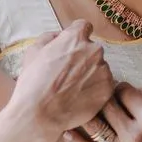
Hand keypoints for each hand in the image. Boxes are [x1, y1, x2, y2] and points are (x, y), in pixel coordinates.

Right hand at [9, 20, 113, 136]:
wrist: (40, 114)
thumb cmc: (34, 82)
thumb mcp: (33, 51)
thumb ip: (50, 37)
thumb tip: (59, 36)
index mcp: (76, 37)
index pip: (84, 27)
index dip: (76, 36)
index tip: (72, 46)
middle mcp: (94, 50)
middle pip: (92, 48)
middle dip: (83, 56)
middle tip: (69, 71)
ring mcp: (103, 70)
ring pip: (99, 67)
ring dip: (90, 72)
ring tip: (73, 87)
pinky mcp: (107, 89)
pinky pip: (104, 83)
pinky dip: (95, 88)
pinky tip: (79, 96)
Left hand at [66, 83, 141, 141]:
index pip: (124, 91)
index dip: (121, 86)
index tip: (121, 89)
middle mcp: (133, 134)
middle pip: (106, 105)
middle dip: (103, 96)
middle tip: (100, 95)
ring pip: (95, 126)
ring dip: (88, 114)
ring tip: (81, 107)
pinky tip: (67, 132)